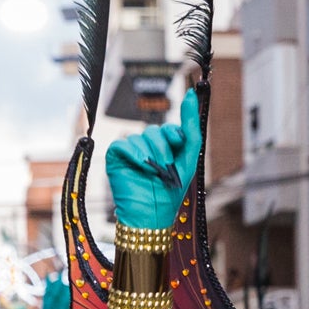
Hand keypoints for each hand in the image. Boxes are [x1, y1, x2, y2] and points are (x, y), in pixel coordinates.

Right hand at [102, 88, 200, 235]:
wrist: (152, 214)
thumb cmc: (171, 191)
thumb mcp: (188, 157)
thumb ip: (191, 127)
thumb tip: (192, 94)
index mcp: (165, 148)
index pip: (170, 128)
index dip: (174, 134)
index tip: (178, 145)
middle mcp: (147, 147)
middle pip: (154, 131)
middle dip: (163, 149)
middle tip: (166, 168)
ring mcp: (131, 152)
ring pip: (139, 137)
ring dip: (151, 156)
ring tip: (154, 173)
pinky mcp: (116, 157)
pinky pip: (124, 144)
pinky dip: (135, 154)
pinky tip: (141, 167)